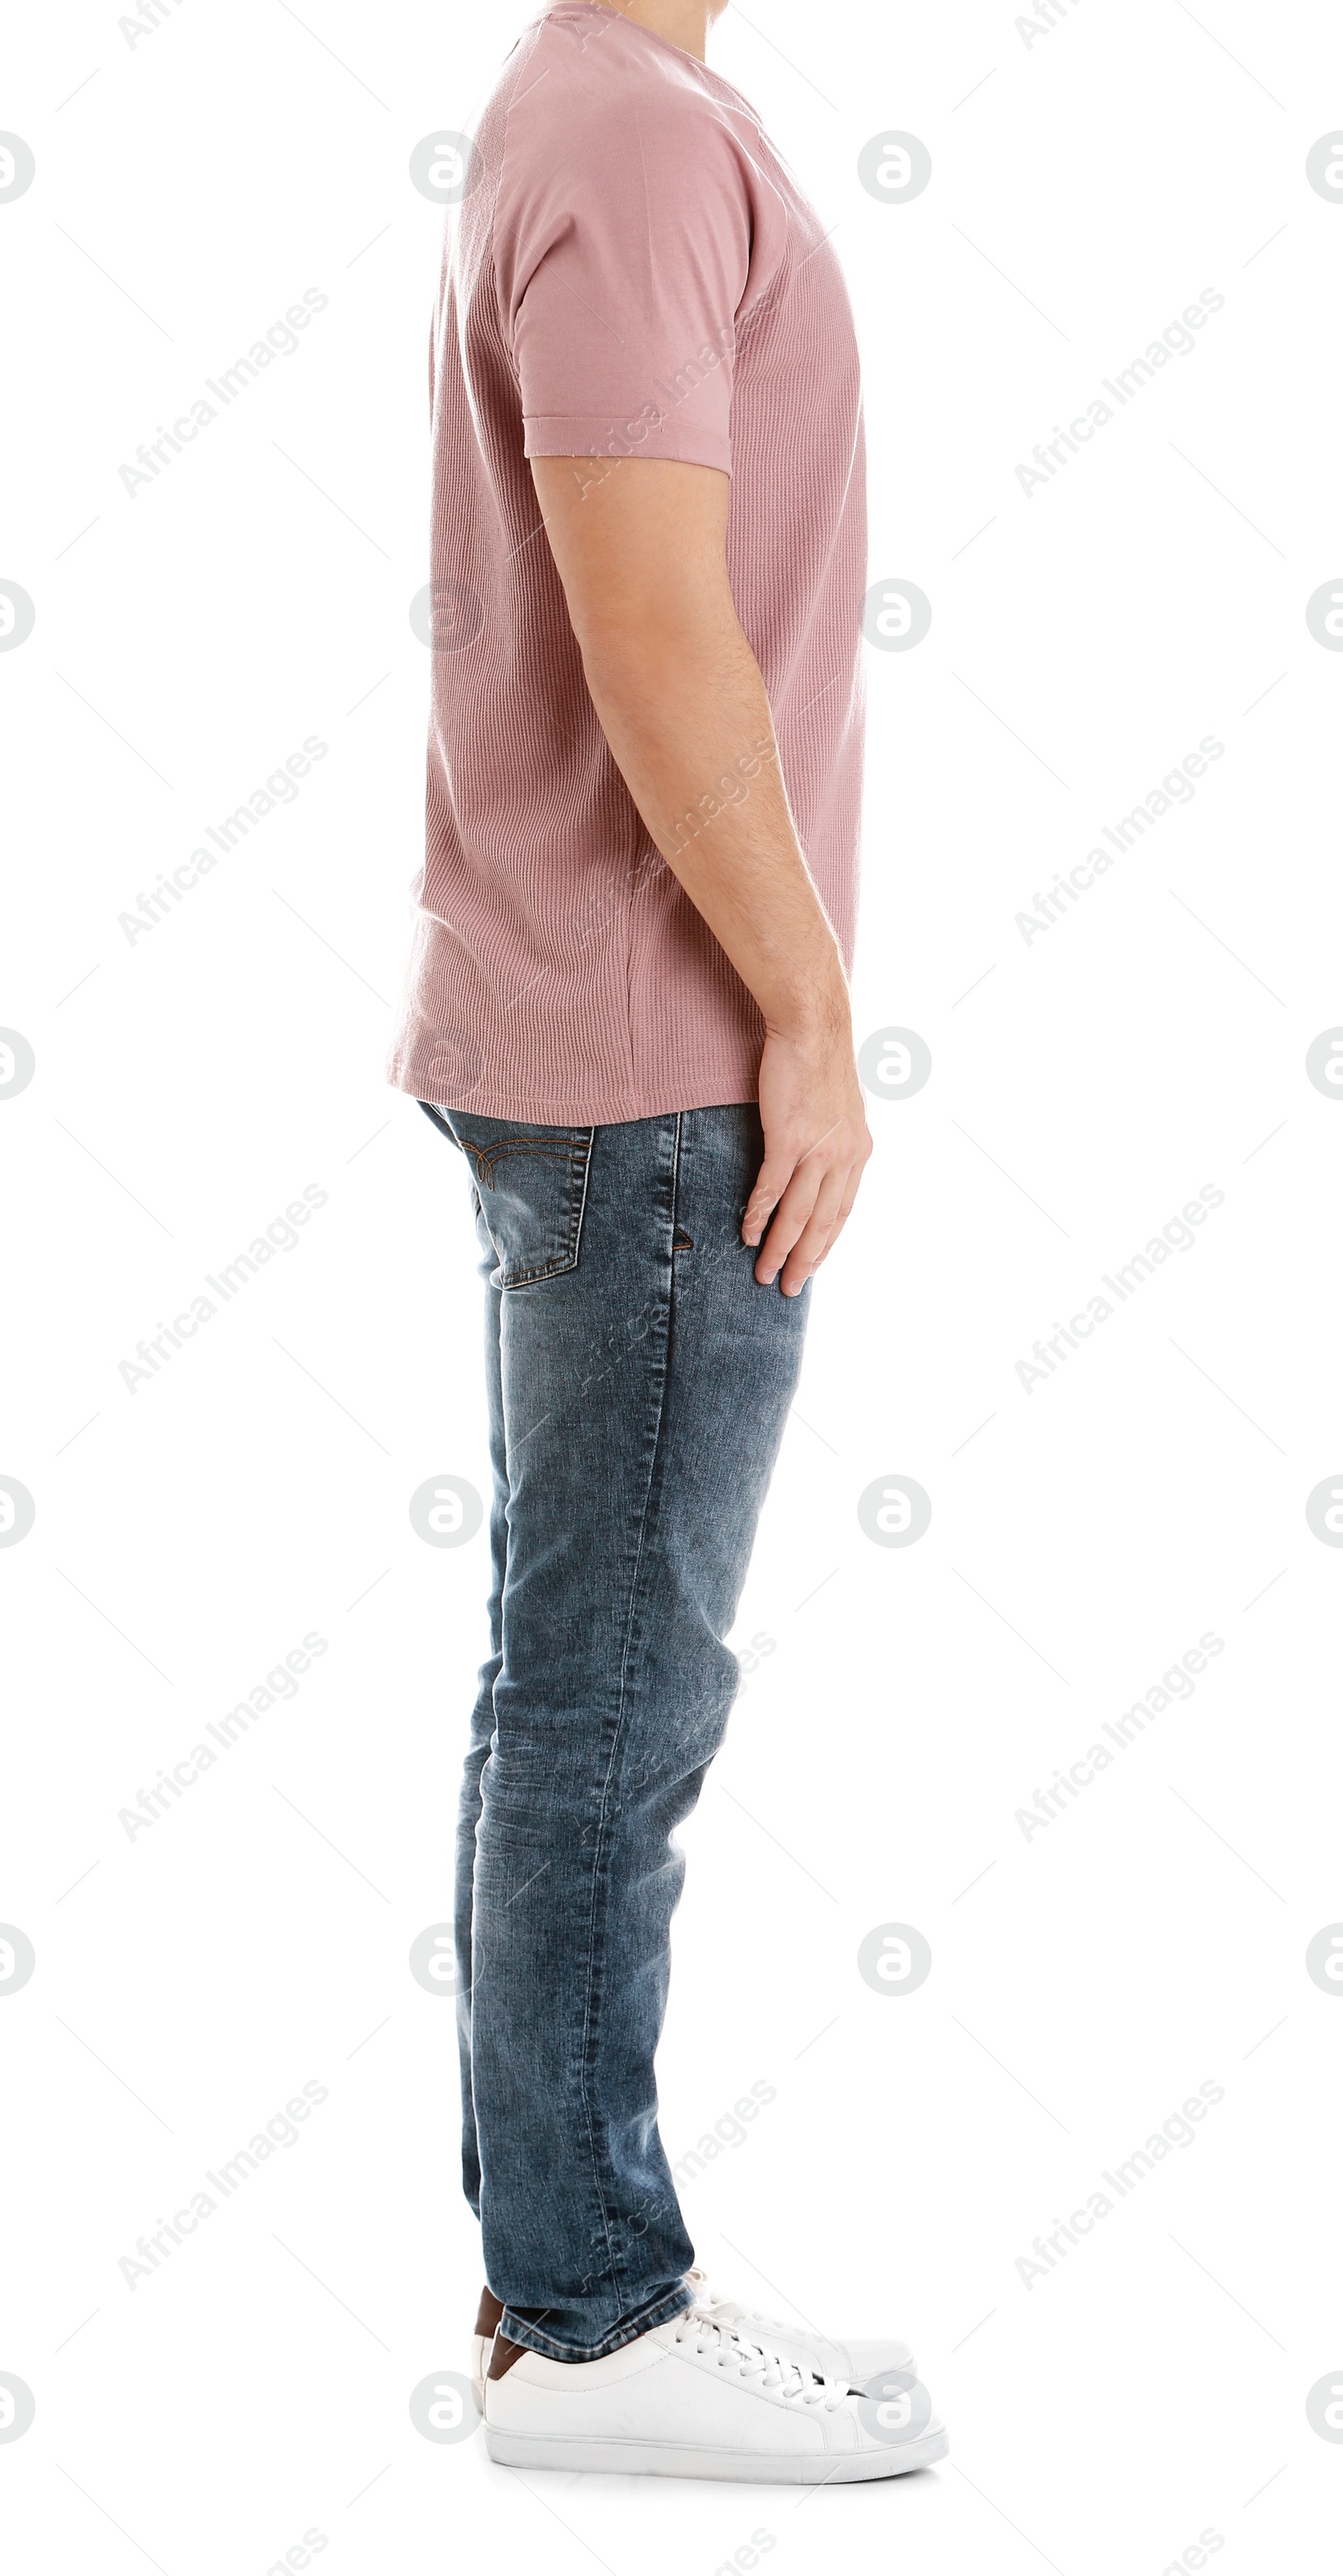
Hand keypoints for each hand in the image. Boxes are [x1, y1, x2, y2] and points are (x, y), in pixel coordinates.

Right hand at [743, 1018, 872, 1293]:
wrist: (813, 1028)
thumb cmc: (821, 1063)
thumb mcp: (842, 1110)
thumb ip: (835, 1141)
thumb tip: (820, 1162)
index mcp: (859, 1152)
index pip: (843, 1212)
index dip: (826, 1245)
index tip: (811, 1267)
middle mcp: (844, 1157)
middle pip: (822, 1223)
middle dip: (804, 1260)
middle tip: (787, 1288)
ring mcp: (817, 1149)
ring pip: (797, 1213)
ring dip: (779, 1247)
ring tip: (763, 1271)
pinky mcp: (788, 1138)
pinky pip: (771, 1187)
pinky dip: (759, 1213)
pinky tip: (749, 1232)